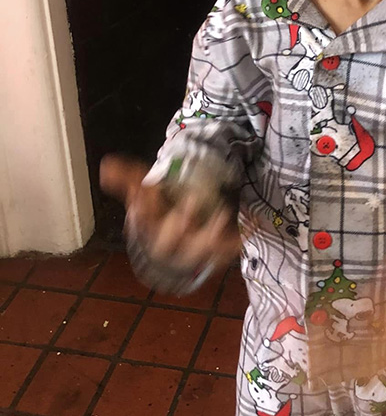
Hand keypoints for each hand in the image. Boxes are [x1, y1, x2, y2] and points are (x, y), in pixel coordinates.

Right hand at [100, 154, 240, 274]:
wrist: (175, 250)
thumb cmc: (159, 216)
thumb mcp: (146, 195)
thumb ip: (129, 179)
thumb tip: (106, 165)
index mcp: (151, 230)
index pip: (145, 223)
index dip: (145, 211)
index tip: (146, 195)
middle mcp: (171, 244)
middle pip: (170, 242)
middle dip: (180, 223)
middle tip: (193, 200)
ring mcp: (194, 249)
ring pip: (200, 248)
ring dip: (210, 232)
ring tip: (221, 214)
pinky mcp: (216, 251)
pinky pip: (227, 249)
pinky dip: (237, 240)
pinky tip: (249, 227)